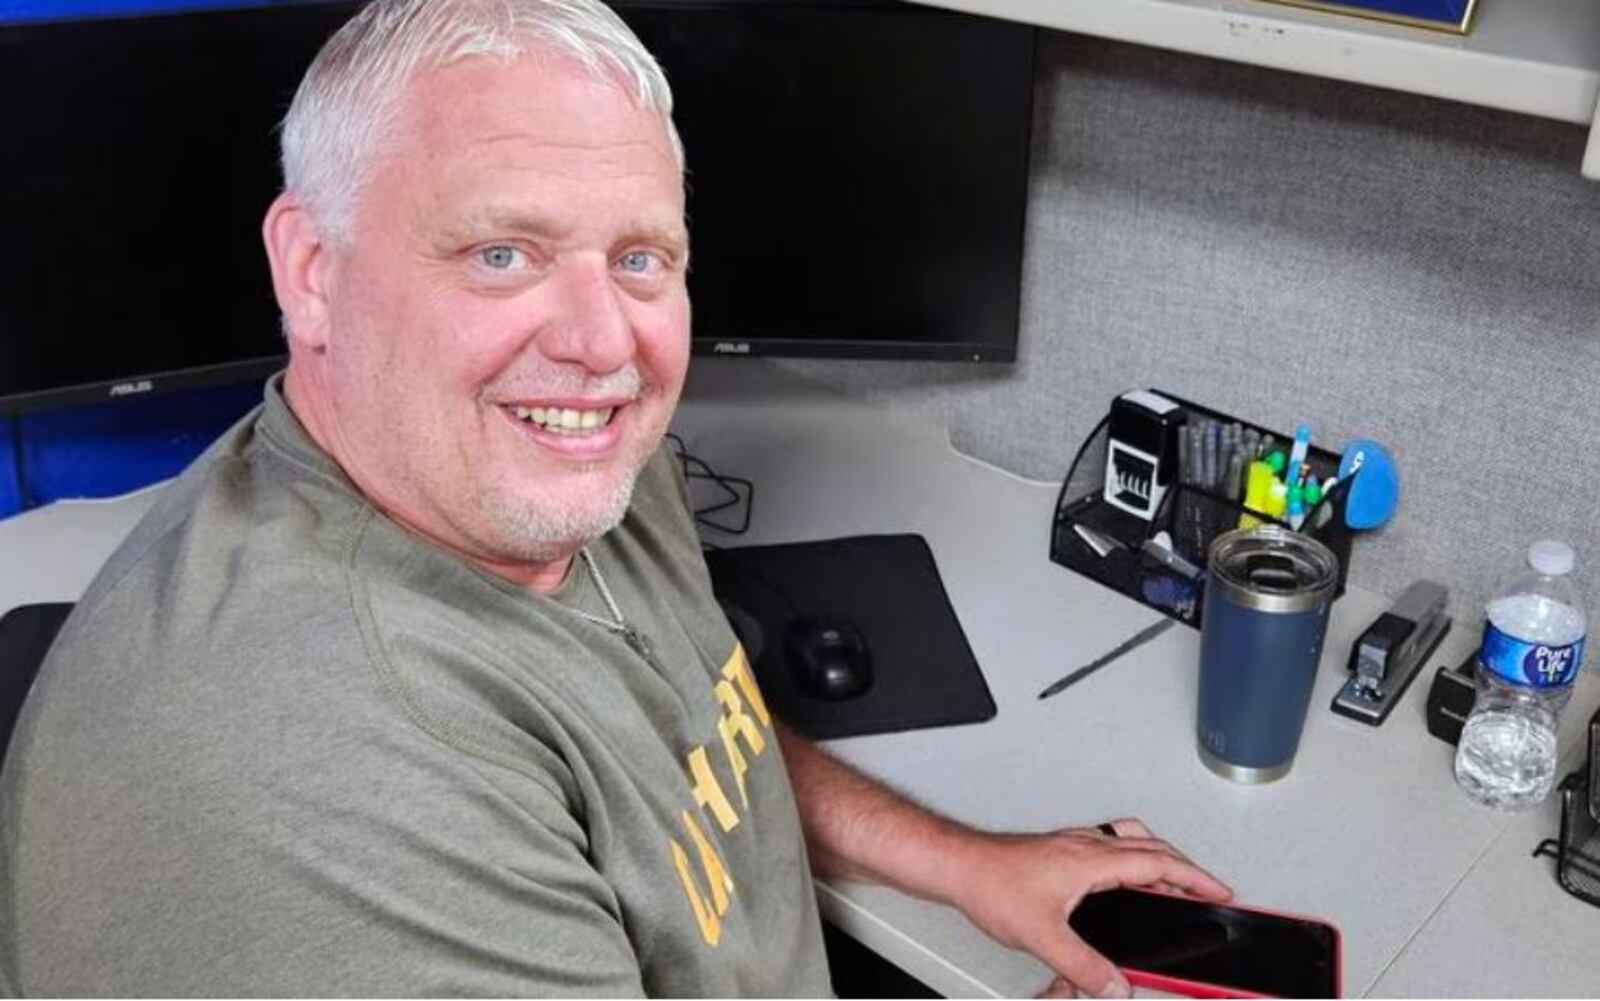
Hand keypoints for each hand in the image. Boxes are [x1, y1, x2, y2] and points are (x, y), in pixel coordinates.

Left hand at [945, 818, 1231, 998]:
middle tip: (1207, 888)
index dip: (1194, 878)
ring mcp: (1072, 844)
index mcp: (1091, 858)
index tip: (1219, 891)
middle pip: (1152, 848)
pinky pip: (1109, 845)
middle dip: (1186, 869)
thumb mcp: (1042, 935)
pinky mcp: (1059, 849)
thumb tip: (1115, 984)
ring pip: (1130, 841)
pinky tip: (1121, 875)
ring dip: (1158, 857)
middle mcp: (1085, 845)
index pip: (1158, 864)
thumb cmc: (991, 883)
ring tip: (1173, 880)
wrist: (958, 865)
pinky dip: (1130, 857)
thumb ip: (1082, 965)